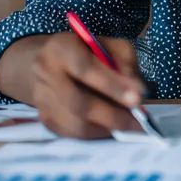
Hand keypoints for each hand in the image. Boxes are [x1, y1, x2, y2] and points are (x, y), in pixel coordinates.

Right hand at [0, 32, 146, 138]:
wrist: (49, 63)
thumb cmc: (85, 52)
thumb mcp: (110, 45)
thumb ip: (126, 63)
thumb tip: (138, 91)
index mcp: (61, 48)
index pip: (86, 70)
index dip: (113, 86)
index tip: (138, 98)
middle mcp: (46, 74)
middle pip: (79, 103)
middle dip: (113, 115)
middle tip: (139, 121)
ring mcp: (42, 99)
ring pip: (76, 123)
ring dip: (107, 128)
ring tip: (129, 125)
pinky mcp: (45, 119)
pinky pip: (73, 134)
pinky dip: (96, 134)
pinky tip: (111, 128)